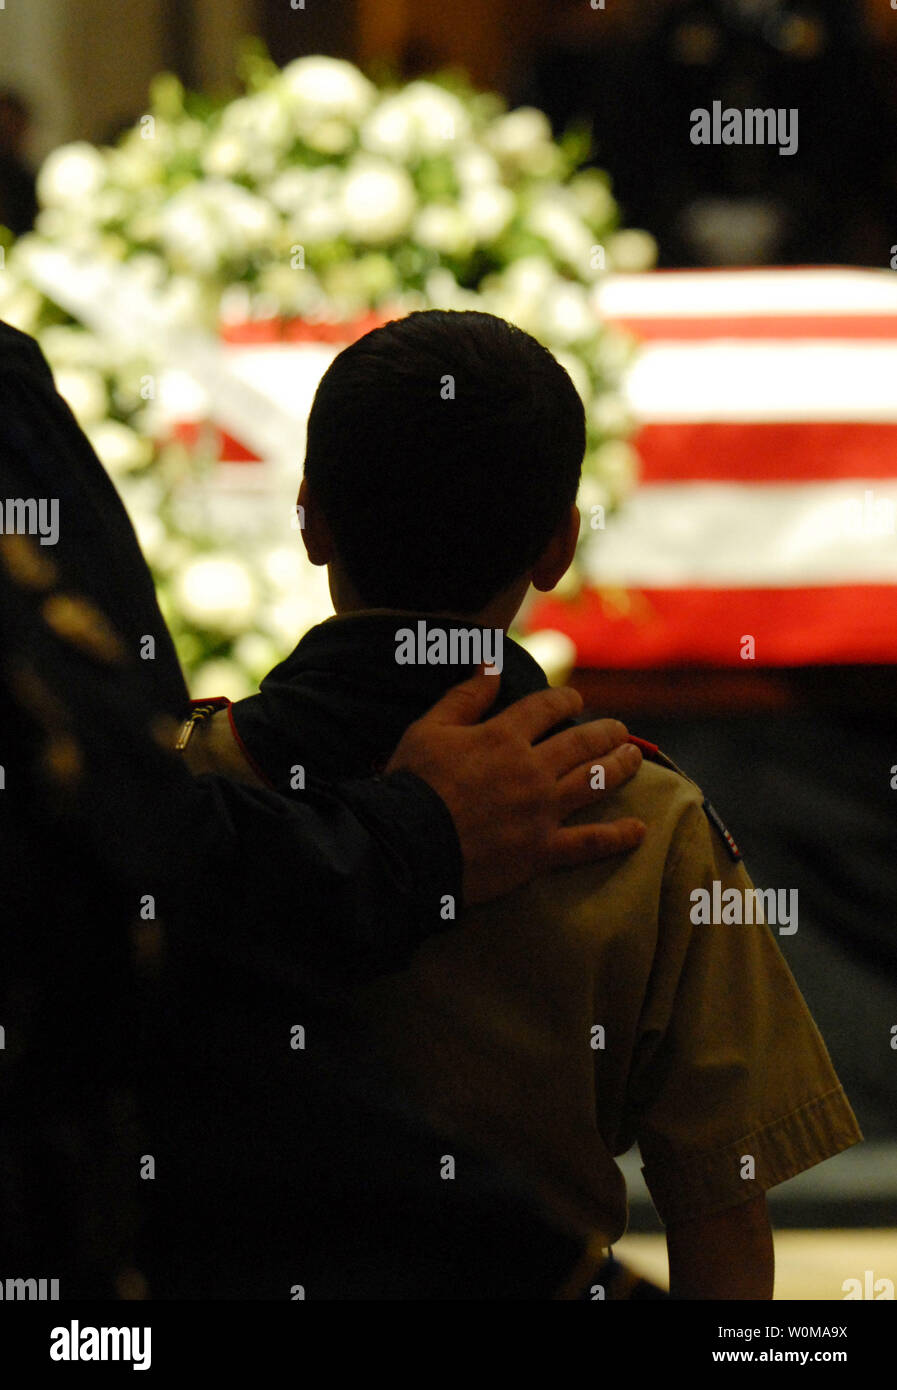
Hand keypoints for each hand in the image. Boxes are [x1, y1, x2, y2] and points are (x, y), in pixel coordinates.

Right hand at [386, 668, 645, 904]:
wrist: (407, 846)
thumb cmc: (412, 784)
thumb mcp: (429, 729)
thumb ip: (464, 697)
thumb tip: (489, 664)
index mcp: (503, 736)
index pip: (546, 707)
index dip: (565, 700)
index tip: (575, 700)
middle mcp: (531, 769)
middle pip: (582, 742)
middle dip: (605, 732)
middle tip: (618, 729)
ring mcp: (542, 810)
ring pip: (594, 781)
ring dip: (620, 766)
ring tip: (634, 758)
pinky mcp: (543, 851)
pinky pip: (591, 841)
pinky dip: (618, 836)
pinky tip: (640, 829)